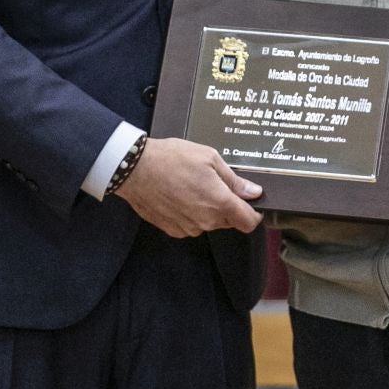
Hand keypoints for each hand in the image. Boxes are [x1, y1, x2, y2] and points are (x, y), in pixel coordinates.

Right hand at [114, 137, 262, 235]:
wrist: (135, 169)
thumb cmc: (171, 159)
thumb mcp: (209, 159)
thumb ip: (234, 180)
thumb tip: (253, 192)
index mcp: (219, 202)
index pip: (248, 222)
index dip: (253, 213)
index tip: (250, 203)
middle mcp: (206, 221)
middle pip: (229, 221)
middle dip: (228, 206)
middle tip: (215, 184)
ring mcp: (188, 227)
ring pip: (209, 223)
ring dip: (208, 209)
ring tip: (193, 186)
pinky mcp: (173, 229)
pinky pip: (191, 224)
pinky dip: (191, 213)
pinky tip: (181, 195)